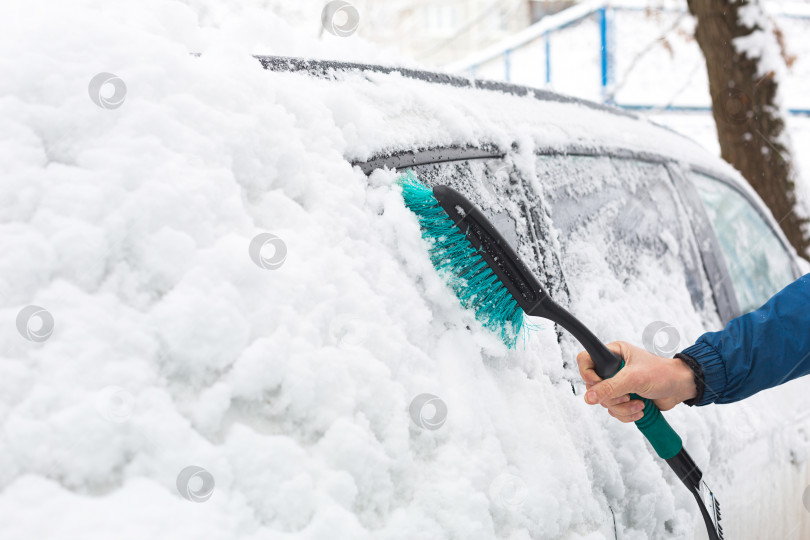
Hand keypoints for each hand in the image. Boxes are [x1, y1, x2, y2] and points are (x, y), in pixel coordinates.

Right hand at [576, 341, 697, 422]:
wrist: (681, 388)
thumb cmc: (662, 374)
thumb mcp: (634, 378)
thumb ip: (610, 388)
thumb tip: (589, 397)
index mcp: (613, 354)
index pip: (585, 360)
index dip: (587, 373)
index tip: (598, 383)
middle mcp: (613, 368)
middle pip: (594, 387)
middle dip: (612, 397)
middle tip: (628, 395)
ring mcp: (618, 384)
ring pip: (604, 402)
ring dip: (622, 407)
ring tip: (639, 403)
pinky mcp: (624, 398)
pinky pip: (614, 411)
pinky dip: (627, 414)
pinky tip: (640, 409)